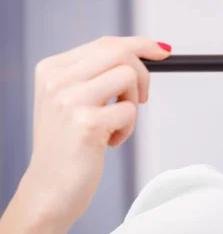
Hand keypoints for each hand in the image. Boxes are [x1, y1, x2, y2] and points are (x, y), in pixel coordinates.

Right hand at [21, 36, 170, 225]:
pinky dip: (128, 129)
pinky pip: (130, 111)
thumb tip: (146, 51)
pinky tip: (109, 143)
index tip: (163, 51)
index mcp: (52, 69)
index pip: (106, 43)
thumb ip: (97, 74)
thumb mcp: (73, 101)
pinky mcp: (86, 123)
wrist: (49, 189)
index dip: (140, 45)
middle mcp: (57, 79)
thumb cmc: (69, 145)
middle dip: (143, 74)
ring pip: (128, 76)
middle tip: (141, 99)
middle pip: (120, 53)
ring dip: (132, 104)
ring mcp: (69, 100)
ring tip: (116, 124)